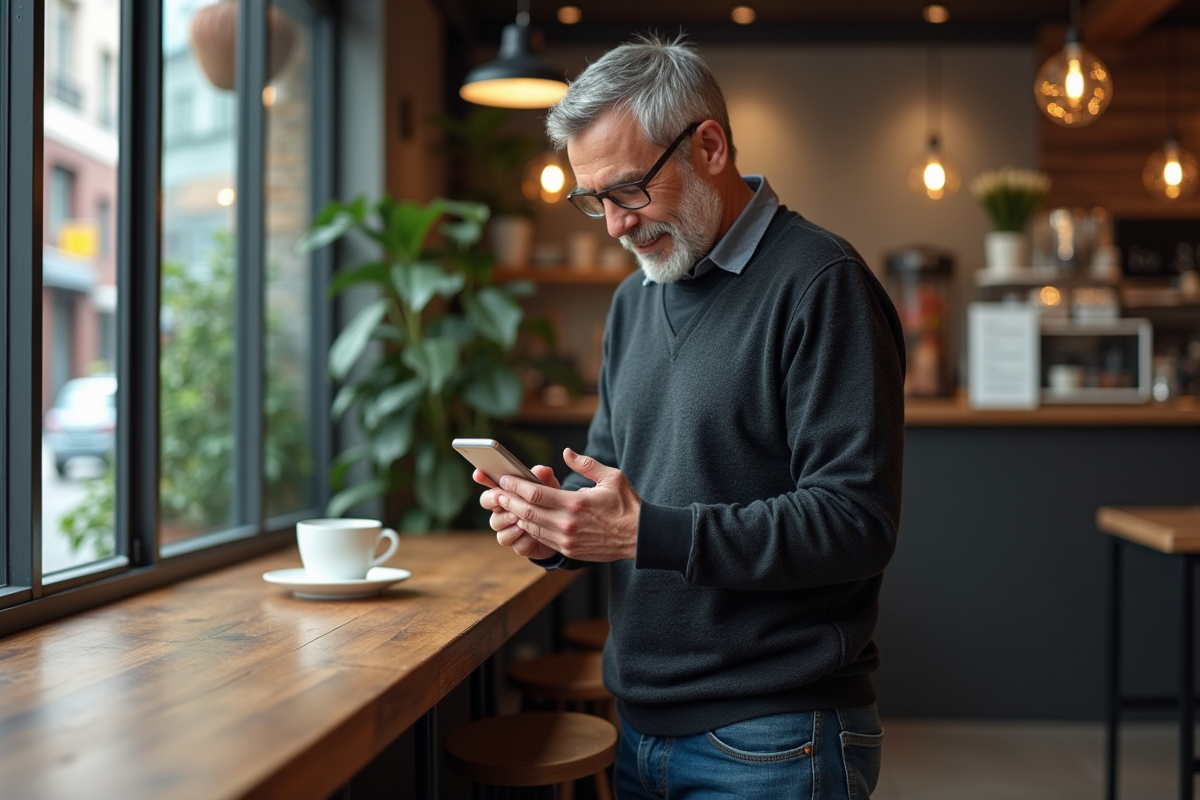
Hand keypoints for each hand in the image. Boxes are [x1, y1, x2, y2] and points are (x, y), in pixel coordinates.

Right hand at [473, 466, 559, 559]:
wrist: (562, 531)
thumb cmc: (550, 504)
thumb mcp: (550, 488)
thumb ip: (544, 479)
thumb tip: (540, 470)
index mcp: (508, 494)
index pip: (491, 485)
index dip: (483, 479)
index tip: (478, 473)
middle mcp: (504, 512)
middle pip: (487, 504)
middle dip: (493, 500)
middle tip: (501, 497)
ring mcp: (510, 530)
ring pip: (498, 527)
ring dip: (507, 521)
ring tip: (519, 518)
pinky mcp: (520, 546)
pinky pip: (516, 545)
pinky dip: (524, 540)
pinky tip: (533, 536)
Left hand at [497, 448, 639, 561]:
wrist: (640, 537)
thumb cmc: (627, 504)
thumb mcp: (611, 477)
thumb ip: (586, 464)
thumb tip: (566, 452)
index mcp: (576, 503)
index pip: (536, 494)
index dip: (516, 486)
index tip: (504, 478)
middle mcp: (568, 523)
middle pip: (527, 511)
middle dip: (510, 501)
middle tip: (497, 492)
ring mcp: (567, 539)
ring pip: (532, 527)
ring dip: (517, 515)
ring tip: (506, 505)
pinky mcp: (569, 550)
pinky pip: (542, 538)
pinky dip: (529, 528)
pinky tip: (524, 519)